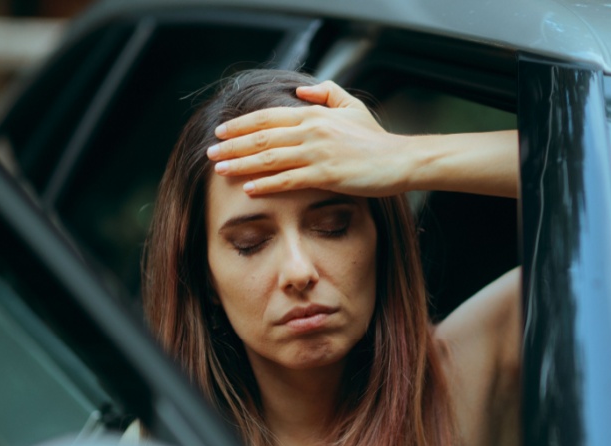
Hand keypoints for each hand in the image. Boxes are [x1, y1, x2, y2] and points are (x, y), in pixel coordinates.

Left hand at [207, 81, 411, 196]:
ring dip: (241, 164)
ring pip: (270, 158)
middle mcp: (312, 130)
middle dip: (233, 145)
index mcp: (315, 114)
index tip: (222, 130)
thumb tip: (300, 92)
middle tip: (210, 152)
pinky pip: (288, 180)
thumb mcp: (353, 107)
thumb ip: (327, 94)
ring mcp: (318, 153)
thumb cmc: (376, 139)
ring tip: (220, 169)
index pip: (268, 116)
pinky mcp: (326, 175)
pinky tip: (248, 189)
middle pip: (262, 136)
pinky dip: (266, 184)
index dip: (242, 124)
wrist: (400, 160)